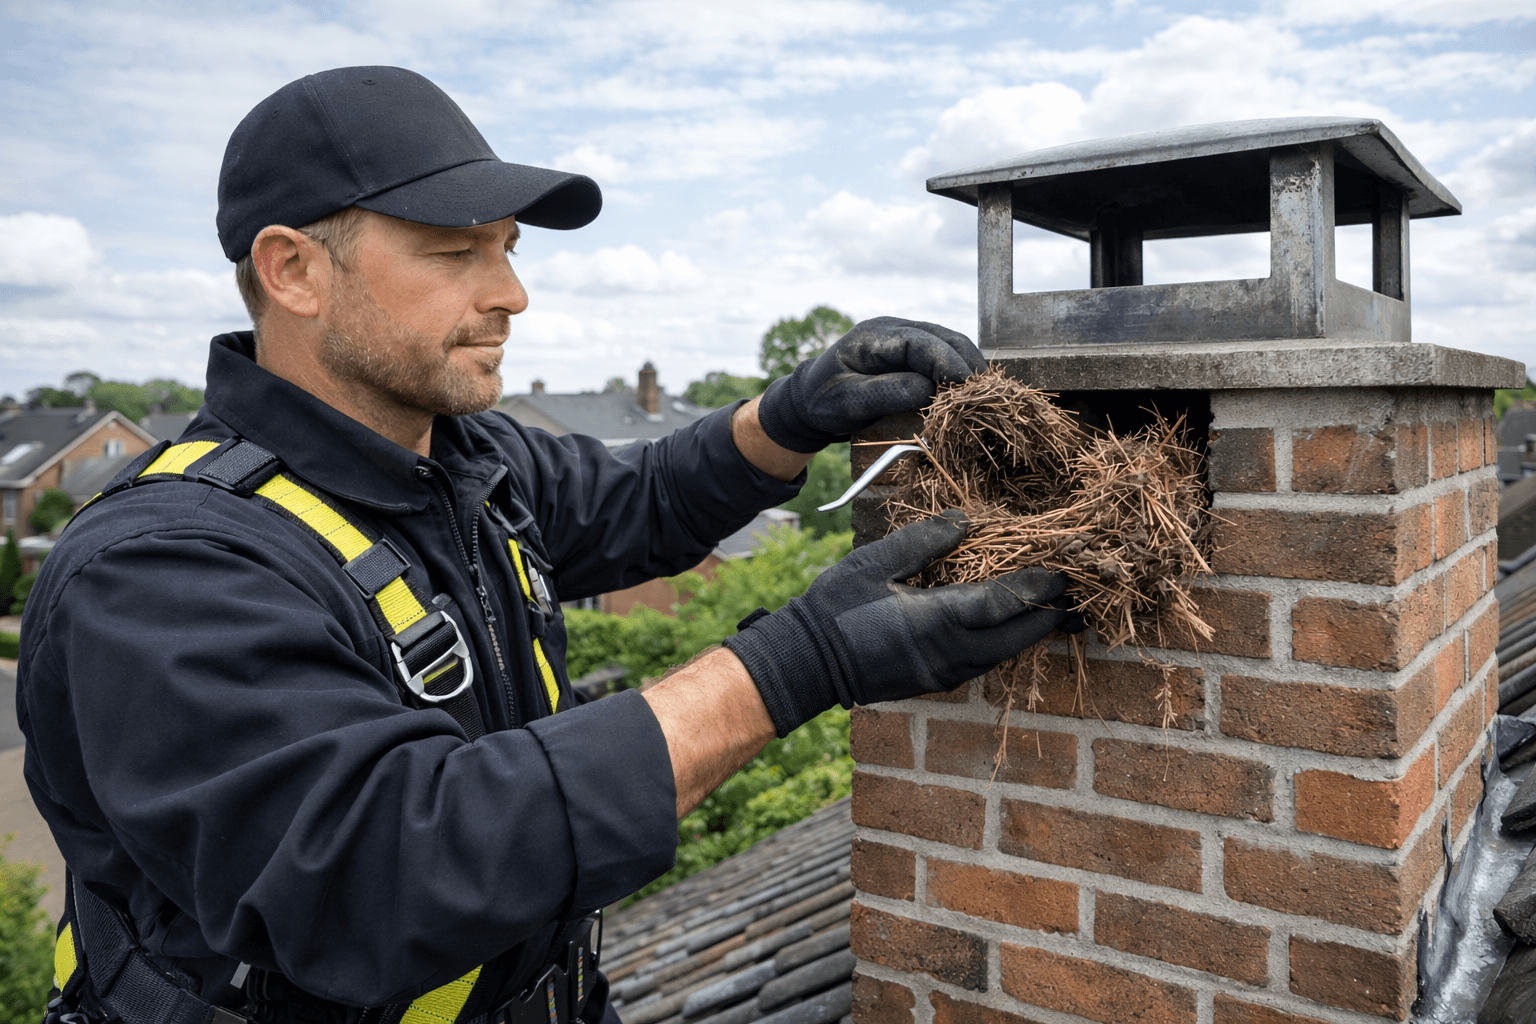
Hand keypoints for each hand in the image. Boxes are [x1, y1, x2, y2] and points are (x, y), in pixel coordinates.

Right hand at [722, 510, 1071, 735]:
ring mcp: (941, 674)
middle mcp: (947, 655)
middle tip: (1075, 596)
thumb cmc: (833, 608)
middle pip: (1014, 638)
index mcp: (935, 621)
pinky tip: (1008, 631)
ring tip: (1053, 613)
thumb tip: (963, 521)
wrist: (804, 663)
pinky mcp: (932, 682)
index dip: (1036, 587)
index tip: (1063, 572)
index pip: (1002, 603)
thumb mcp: (873, 562)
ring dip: (1027, 634)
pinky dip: (1002, 645)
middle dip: (1046, 617)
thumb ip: (922, 542)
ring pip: (1001, 656)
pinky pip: (981, 664)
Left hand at [755, 317, 984, 452]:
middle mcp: (892, 328)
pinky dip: (959, 369)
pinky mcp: (912, 351)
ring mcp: (904, 336)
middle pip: (942, 337)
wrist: (809, 401)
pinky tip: (968, 390)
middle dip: (966, 362)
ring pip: (948, 343)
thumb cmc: (823, 402)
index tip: (965, 385)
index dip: (946, 362)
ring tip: (982, 393)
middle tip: (984, 393)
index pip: (919, 342)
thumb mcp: (847, 402)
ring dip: (967, 365)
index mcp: (873, 336)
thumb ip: (886, 393)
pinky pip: (943, 354)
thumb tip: (928, 389)